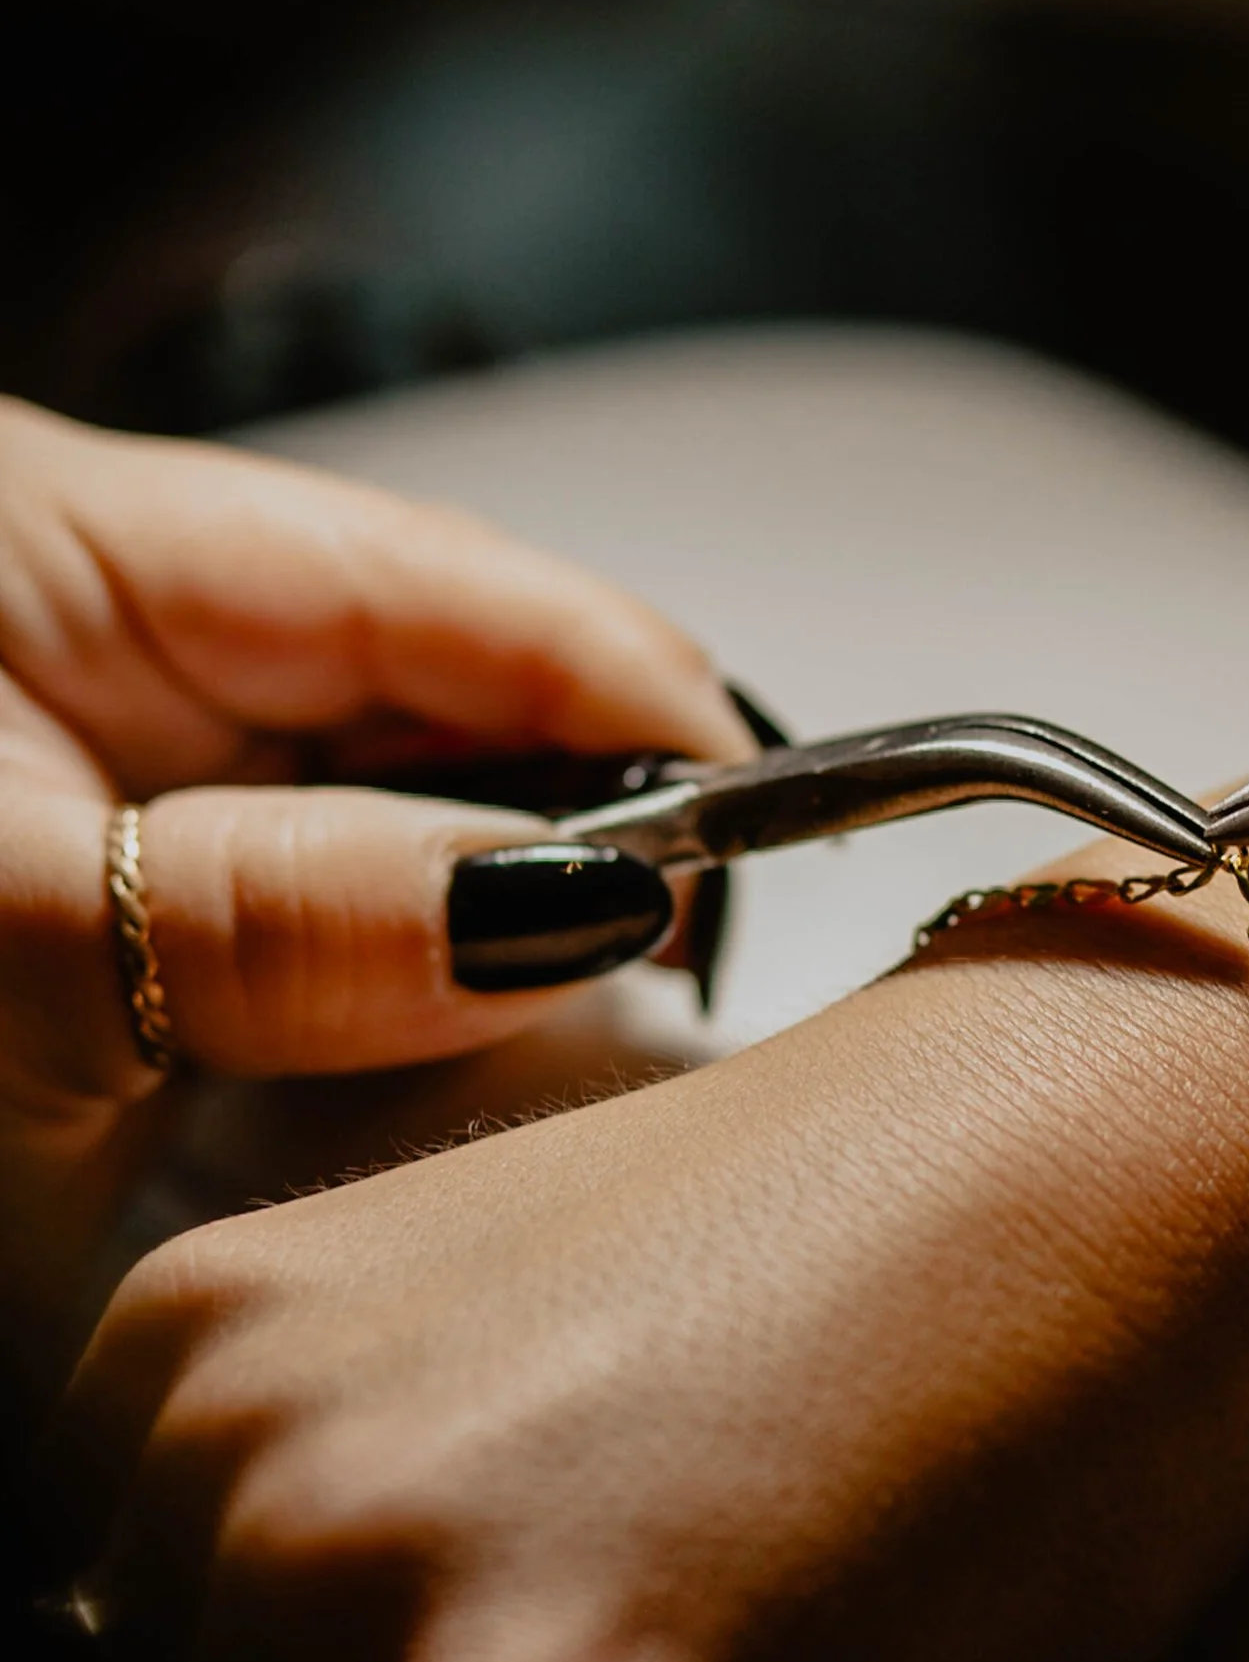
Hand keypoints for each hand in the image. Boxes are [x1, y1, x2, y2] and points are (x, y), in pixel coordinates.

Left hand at [0, 398, 744, 1373]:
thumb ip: (282, 915)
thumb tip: (564, 919)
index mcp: (90, 541)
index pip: (466, 590)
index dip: (645, 707)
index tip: (764, 860)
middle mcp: (110, 646)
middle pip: (447, 717)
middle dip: (574, 859)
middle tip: (670, 1032)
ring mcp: (97, 782)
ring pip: (375, 850)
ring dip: (470, 969)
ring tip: (566, 1094)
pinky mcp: (73, 918)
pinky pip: (279, 954)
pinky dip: (358, 1035)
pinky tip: (419, 1120)